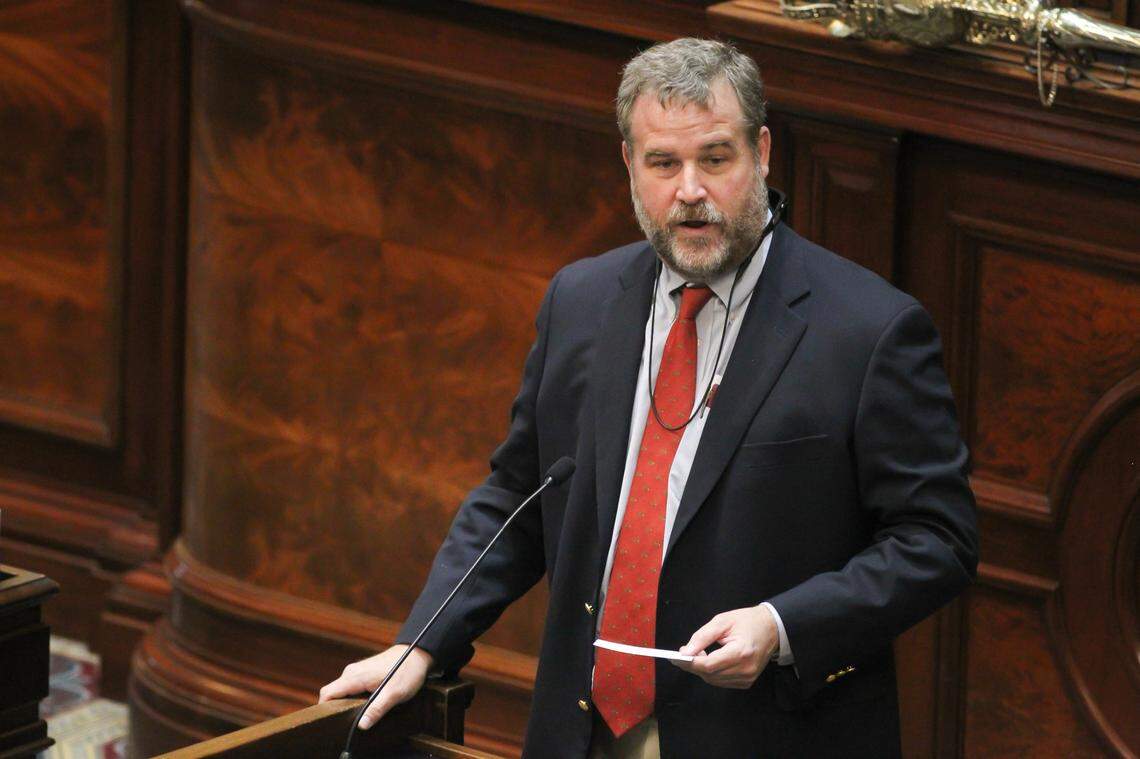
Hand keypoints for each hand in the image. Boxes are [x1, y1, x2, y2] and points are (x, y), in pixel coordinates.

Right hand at [318, 645, 433, 728]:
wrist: (417, 653)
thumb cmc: (406, 671)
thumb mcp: (394, 694)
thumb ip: (377, 709)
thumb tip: (362, 725)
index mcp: (354, 676)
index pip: (327, 694)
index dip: (325, 709)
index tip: (332, 722)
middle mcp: (351, 672)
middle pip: (333, 694)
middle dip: (336, 709)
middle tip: (348, 723)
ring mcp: (357, 672)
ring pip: (342, 691)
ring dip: (347, 704)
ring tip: (359, 715)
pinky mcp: (363, 673)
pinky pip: (350, 688)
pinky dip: (353, 698)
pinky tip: (365, 706)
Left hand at [671, 606, 778, 688]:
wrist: (771, 628)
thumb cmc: (747, 621)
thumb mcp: (722, 621)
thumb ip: (702, 637)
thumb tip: (686, 651)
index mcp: (741, 652)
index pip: (709, 665)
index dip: (691, 662)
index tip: (676, 656)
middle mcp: (746, 669)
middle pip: (710, 674)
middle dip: (693, 665)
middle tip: (686, 651)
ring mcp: (748, 678)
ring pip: (714, 680)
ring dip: (702, 669)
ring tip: (700, 654)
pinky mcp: (747, 682)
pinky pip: (722, 682)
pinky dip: (712, 673)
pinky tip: (711, 660)